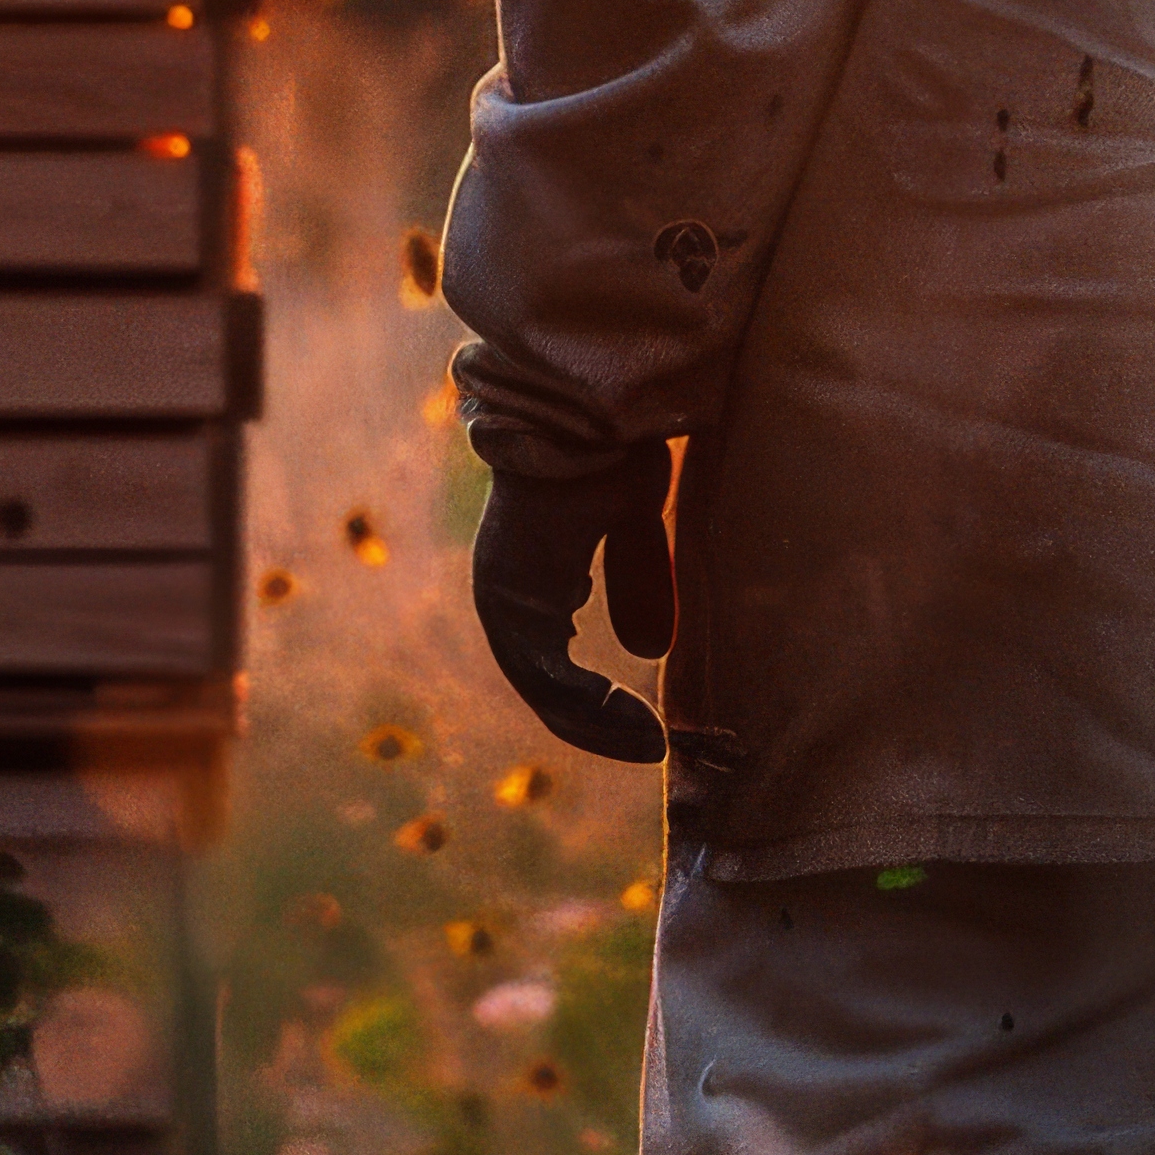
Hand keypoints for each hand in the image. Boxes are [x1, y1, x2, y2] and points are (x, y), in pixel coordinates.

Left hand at [470, 442, 674, 763]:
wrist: (591, 408)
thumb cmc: (612, 444)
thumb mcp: (635, 521)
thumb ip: (639, 579)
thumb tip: (652, 647)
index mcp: (529, 570)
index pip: (551, 658)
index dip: (596, 700)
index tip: (650, 726)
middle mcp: (505, 587)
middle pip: (544, 682)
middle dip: (597, 721)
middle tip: (651, 746)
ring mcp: (502, 593)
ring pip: (541, 688)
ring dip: (597, 724)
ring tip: (651, 745)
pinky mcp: (512, 596)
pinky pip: (545, 676)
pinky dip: (591, 709)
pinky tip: (643, 725)